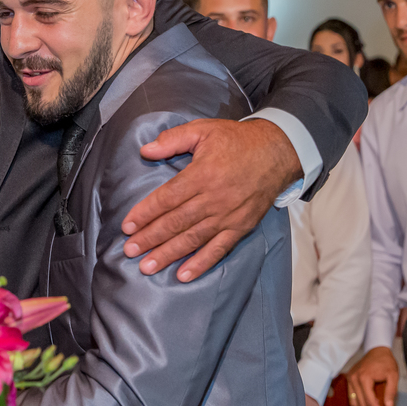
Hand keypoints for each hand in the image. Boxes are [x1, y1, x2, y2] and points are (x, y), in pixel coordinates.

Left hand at [124, 118, 299, 281]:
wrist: (278, 151)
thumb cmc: (237, 140)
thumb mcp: (202, 130)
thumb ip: (172, 140)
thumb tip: (145, 150)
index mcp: (202, 175)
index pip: (167, 198)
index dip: (146, 213)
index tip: (128, 226)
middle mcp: (214, 199)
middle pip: (176, 222)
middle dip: (151, 238)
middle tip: (130, 251)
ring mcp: (229, 215)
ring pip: (194, 239)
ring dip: (169, 254)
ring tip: (148, 266)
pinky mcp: (242, 226)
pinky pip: (219, 248)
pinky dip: (201, 263)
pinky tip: (183, 275)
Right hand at [347, 347, 398, 405]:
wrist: (377, 350)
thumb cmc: (386, 362)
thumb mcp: (393, 376)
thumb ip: (391, 391)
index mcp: (364, 378)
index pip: (369, 401)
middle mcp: (354, 378)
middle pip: (361, 403)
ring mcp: (349, 378)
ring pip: (354, 401)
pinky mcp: (349, 378)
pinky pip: (351, 395)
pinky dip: (360, 402)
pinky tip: (370, 401)